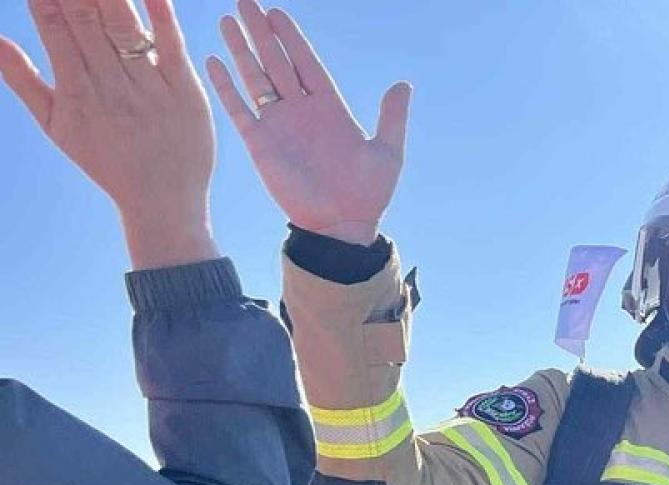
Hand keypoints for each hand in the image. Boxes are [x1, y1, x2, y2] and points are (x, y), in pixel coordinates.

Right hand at [0, 0, 219, 267]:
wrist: (163, 205)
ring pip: (124, 28)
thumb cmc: (107, 162)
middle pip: (86, 19)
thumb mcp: (57, 126)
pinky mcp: (187, 94)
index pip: (53, 27)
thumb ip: (23, 81)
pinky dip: (162, 15)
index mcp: (76, 91)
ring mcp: (149, 90)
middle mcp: (110, 87)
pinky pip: (172, 48)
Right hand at [205, 0, 408, 245]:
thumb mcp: (386, 152)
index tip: (278, 12)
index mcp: (330, 108)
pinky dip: (226, 86)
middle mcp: (301, 111)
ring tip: (227, 19)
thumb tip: (403, 84)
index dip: (292, 38)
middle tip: (246, 0)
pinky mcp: (260, 144)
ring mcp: (279, 125)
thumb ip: (392, 117)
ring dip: (241, 50)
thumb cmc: (368, 194)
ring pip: (256, 78)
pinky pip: (239, 109)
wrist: (342, 227)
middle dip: (261, 32)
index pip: (307, 62)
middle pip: (277, 61)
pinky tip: (214, 61)